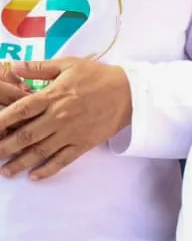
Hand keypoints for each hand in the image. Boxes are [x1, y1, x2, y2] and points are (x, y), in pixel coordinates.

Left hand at [0, 58, 131, 179]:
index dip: (1, 120)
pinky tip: (34, 176)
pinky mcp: (83, 143)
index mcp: (53, 96)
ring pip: (40, 151)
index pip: (20, 110)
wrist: (130, 92)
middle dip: (4, 146)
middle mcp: (58, 117)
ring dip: (20, 162)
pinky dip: (48, 169)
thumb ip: (39, 68)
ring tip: (5, 171)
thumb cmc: (97, 76)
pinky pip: (63, 160)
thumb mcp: (68, 64)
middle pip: (26, 135)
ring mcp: (71, 133)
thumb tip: (13, 67)